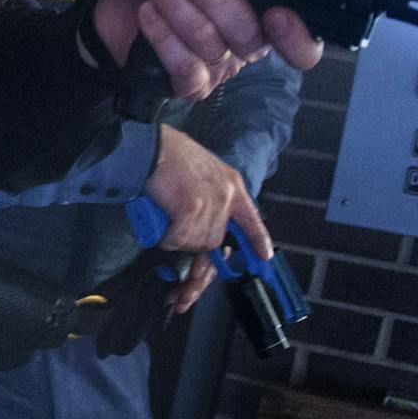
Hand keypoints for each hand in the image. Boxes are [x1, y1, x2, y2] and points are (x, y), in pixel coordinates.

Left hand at [91, 0, 323, 100]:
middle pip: (247, 30)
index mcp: (264, 16)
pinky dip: (161, 36)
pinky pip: (181, 67)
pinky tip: (146, 10)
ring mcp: (217, 67)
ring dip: (174, 2)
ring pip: (208, 41)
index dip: (299, 35)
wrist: (113, 15)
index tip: (280, 13)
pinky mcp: (186, 82)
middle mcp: (247, 46)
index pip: (304, 43)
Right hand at [143, 126, 269, 313]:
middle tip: (181, 271)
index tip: (264, 257)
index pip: (251, 219)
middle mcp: (227, 195)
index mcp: (232, 185)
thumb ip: (211, 196)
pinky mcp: (191, 208)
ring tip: (165, 227)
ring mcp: (211, 202)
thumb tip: (206, 225)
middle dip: (196, 257)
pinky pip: (178, 238)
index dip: (258, 240)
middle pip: (216, 241)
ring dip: (177, 242)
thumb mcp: (203, 172)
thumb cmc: (171, 157)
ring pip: (197, 243)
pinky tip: (160, 228)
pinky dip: (166, 238)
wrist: (153, 147)